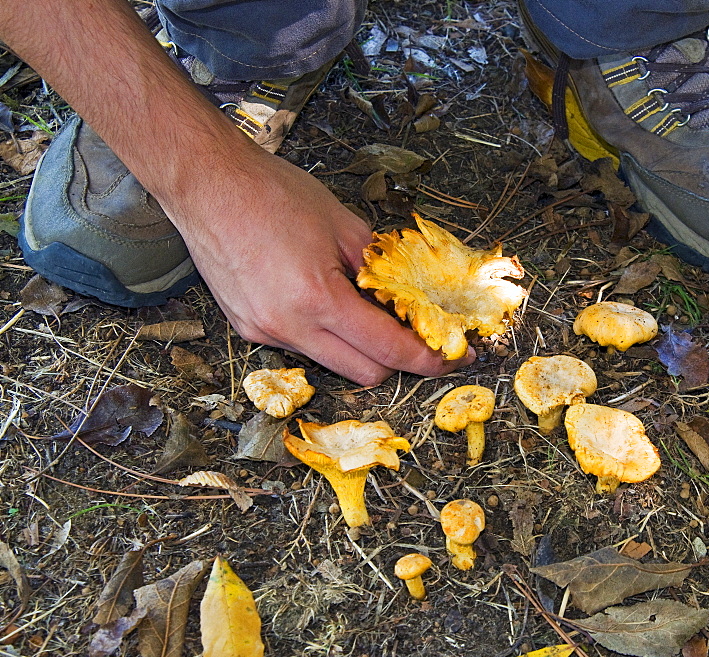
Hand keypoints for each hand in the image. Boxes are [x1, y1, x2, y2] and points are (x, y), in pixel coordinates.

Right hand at [160, 149, 474, 385]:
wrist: (206, 183)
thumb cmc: (271, 192)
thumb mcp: (344, 223)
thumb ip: (381, 269)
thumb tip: (409, 298)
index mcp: (317, 299)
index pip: (388, 349)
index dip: (428, 358)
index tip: (453, 357)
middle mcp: (288, 326)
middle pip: (365, 372)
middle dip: (399, 359)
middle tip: (419, 335)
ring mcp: (264, 332)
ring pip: (333, 362)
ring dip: (360, 346)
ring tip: (368, 309)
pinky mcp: (248, 329)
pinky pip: (303, 346)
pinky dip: (326, 334)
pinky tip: (324, 300)